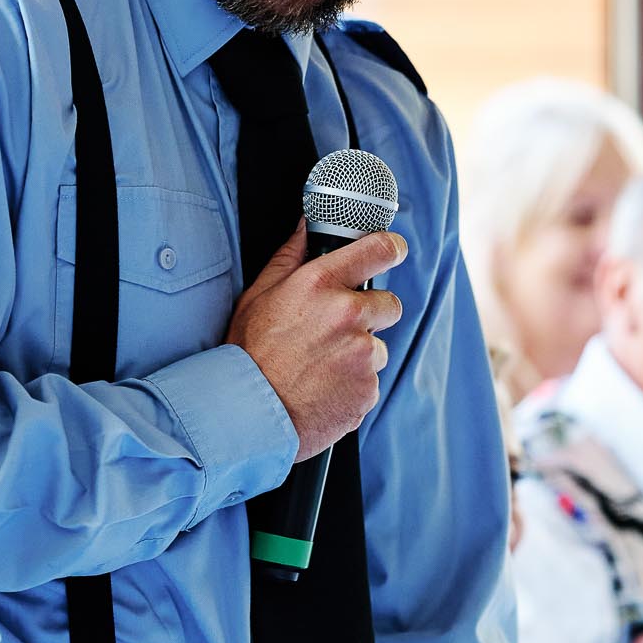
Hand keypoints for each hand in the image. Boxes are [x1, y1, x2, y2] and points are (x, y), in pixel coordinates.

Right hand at [226, 222, 405, 459]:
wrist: (250, 415)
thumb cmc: (248, 355)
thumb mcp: (258, 295)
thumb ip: (290, 256)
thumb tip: (307, 226)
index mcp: (320, 284)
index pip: (379, 249)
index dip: (391, 248)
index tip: (393, 251)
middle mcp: (347, 314)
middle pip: (388, 304)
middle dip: (370, 315)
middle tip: (336, 331)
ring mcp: (361, 353)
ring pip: (377, 347)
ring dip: (359, 355)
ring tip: (320, 366)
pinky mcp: (368, 388)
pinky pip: (370, 380)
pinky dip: (353, 384)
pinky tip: (323, 387)